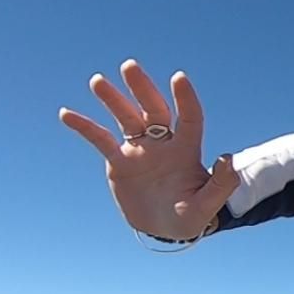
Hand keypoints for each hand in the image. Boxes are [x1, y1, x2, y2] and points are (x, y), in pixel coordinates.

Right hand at [59, 59, 237, 240]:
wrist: (163, 228)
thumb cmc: (189, 216)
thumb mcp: (207, 206)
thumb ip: (220, 184)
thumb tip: (227, 158)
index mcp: (186, 150)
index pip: (189, 118)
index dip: (185, 99)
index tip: (178, 78)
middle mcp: (162, 143)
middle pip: (153, 109)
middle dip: (143, 88)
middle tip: (129, 66)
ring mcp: (139, 150)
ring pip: (126, 118)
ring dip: (113, 99)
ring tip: (98, 81)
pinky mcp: (119, 162)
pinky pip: (100, 139)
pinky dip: (85, 127)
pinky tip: (66, 113)